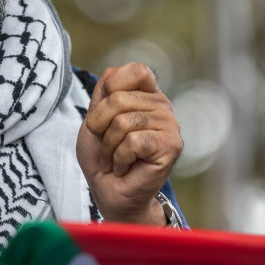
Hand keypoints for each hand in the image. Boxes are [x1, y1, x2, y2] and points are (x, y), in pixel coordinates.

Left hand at [76, 63, 181, 224]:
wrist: (109, 193)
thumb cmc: (102, 158)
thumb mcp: (94, 119)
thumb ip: (103, 93)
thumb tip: (113, 76)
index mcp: (147, 95)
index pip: (135, 70)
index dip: (111, 90)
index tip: (104, 118)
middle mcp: (162, 106)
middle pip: (119, 98)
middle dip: (100, 126)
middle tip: (107, 146)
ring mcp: (170, 125)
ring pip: (123, 122)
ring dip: (109, 146)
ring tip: (117, 158)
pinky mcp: (171, 146)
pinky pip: (133, 141)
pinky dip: (120, 158)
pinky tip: (126, 166)